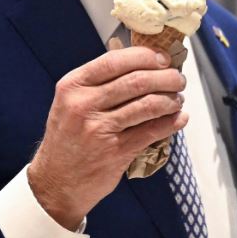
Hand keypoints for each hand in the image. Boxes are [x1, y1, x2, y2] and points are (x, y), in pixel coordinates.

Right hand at [28, 39, 186, 228]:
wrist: (57, 181)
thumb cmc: (69, 138)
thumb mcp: (71, 102)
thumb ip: (100, 83)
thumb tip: (143, 62)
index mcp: (73, 86)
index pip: (115, 61)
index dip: (146, 56)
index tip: (163, 59)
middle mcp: (83, 104)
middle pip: (137, 81)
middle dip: (166, 77)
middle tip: (178, 80)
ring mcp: (99, 129)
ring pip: (148, 105)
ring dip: (171, 100)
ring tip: (178, 100)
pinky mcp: (115, 152)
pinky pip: (152, 131)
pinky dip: (172, 122)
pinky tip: (179, 118)